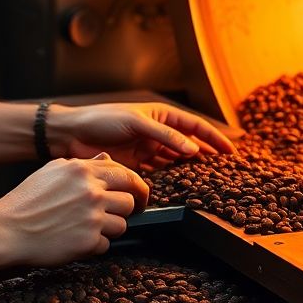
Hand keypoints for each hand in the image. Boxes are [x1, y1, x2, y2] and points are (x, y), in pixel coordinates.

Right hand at [0, 154, 148, 265]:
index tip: (137, 195)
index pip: (125, 174)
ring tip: (86, 228)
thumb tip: (106, 159)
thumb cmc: (27, 201)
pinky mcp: (88, 241)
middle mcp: (91, 191)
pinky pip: (106, 245)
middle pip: (130, 199)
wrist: (7, 229)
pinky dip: (95, 246)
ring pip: (121, 224)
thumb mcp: (53, 171)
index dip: (135, 186)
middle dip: (124, 209)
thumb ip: (83, 164)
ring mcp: (92, 216)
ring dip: (108, 229)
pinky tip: (76, 240)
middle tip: (113, 215)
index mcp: (83, 170)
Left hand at [49, 101, 236, 171]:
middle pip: (188, 144)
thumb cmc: (101, 120)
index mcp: (159, 115)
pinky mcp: (136, 164)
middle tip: (225, 170)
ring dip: (190, 168)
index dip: (213, 137)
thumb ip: (164, 136)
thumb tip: (192, 148)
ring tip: (208, 181)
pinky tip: (181, 187)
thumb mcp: (136, 123)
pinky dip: (171, 178)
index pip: (194, 126)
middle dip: (206, 154)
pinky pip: (159, 172)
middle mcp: (156, 131)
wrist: (72, 135)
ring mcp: (147, 148)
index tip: (230, 151)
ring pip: (175, 159)